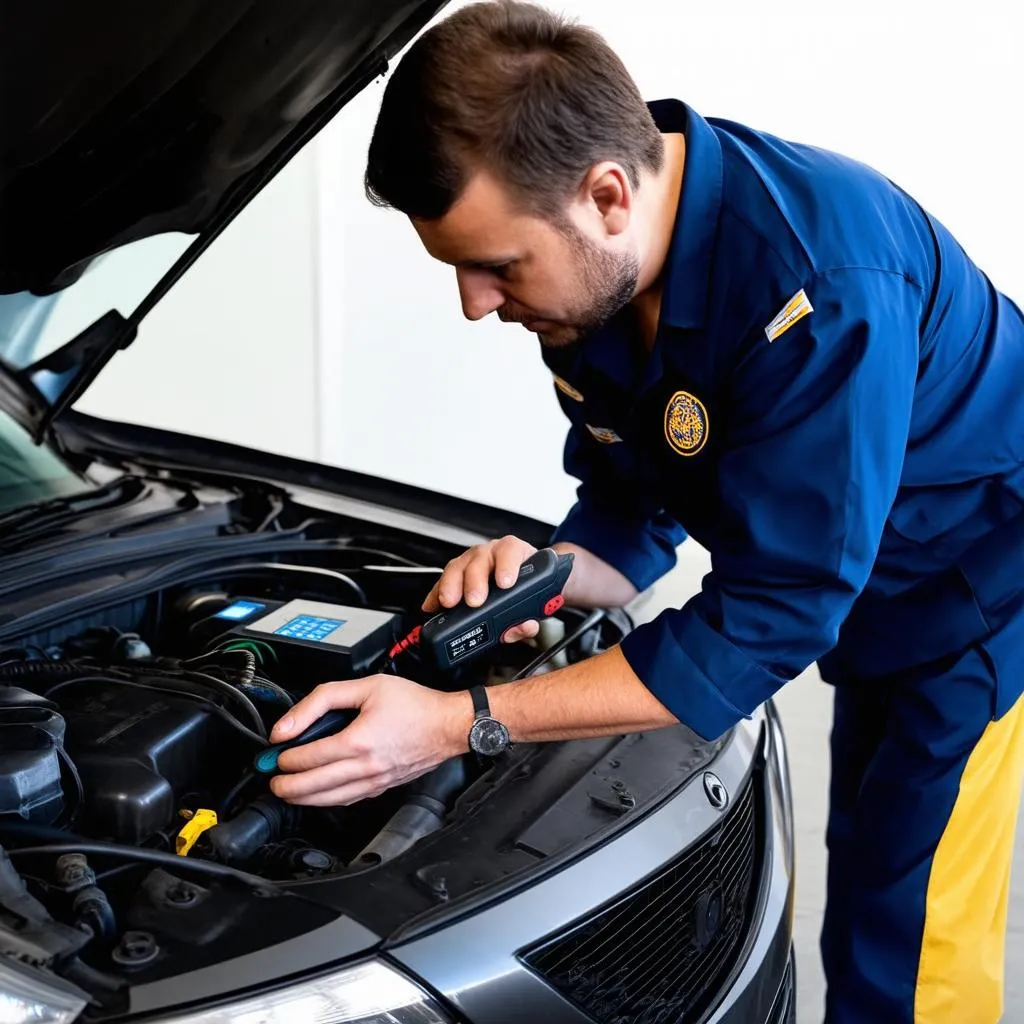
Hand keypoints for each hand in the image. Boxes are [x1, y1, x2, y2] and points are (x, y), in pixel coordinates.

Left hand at [268, 675, 470, 806]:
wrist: (449, 725)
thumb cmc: (415, 704)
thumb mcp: (366, 687)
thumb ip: (323, 700)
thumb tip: (289, 724)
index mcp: (359, 741)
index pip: (309, 758)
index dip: (285, 758)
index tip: (276, 753)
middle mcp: (365, 768)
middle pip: (313, 787)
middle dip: (285, 785)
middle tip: (272, 779)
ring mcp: (374, 782)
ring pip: (329, 800)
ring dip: (302, 798)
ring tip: (288, 790)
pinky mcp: (382, 787)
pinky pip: (348, 800)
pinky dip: (327, 801)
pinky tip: (319, 794)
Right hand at [422, 535, 540, 642]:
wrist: (523, 585)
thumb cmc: (527, 587)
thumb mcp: (534, 602)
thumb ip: (531, 618)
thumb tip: (524, 627)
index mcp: (514, 553)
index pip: (510, 550)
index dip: (507, 565)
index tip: (505, 583)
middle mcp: (490, 553)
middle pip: (479, 559)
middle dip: (475, 581)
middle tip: (475, 600)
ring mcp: (471, 561)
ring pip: (458, 566)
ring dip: (451, 585)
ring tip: (449, 603)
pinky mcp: (456, 575)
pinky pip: (443, 581)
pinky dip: (436, 594)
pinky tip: (432, 606)